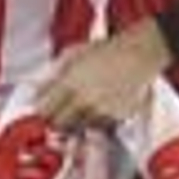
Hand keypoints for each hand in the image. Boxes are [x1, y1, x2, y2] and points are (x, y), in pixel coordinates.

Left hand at [35, 23, 170, 129]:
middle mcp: (84, 101)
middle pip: (58, 125)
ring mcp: (100, 112)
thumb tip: (39, 90)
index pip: (44, 110)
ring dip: (74, 122)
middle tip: (57, 113)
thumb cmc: (107, 50)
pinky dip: (93, 121)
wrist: (139, 55)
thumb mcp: (73, 54)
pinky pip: (97, 126)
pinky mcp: (115, 118)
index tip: (42, 109)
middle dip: (55, 120)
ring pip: (77, 128)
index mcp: (70, 83)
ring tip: (80, 107)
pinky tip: (97, 106)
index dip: (41, 111)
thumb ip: (53, 73)